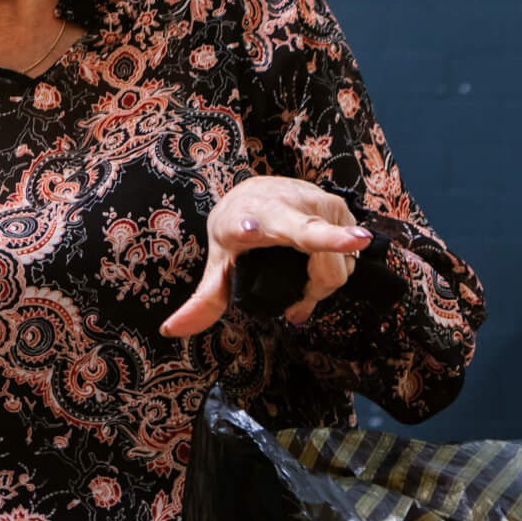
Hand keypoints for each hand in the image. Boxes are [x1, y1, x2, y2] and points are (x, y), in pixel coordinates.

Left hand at [162, 176, 370, 336]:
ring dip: (321, 284)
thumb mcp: (219, 260)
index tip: (249, 230)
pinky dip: (336, 270)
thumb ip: (204, 299)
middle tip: (325, 277)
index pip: (247, 224)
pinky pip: (349, 257)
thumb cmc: (237, 228)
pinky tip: (319, 269)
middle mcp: (281, 206)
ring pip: (335, 264)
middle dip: (331, 246)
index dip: (248, 229)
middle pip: (311, 237)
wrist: (256, 190)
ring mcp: (314, 203)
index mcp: (244, 219)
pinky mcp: (339, 206)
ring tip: (302, 285)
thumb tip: (172, 330)